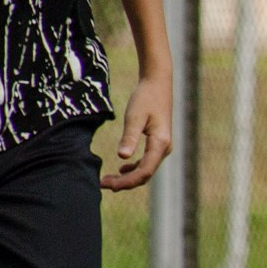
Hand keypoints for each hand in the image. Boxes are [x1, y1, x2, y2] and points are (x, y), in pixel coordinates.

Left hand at [102, 70, 172, 190]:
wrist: (157, 84)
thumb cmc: (145, 98)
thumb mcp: (135, 116)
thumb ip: (130, 137)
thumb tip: (123, 157)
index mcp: (160, 144)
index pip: (144, 171)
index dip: (126, 181)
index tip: (108, 184)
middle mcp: (164, 149)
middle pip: (145, 175)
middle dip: (125, 182)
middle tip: (102, 184)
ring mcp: (162, 147)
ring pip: (146, 170)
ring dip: (128, 177)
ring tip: (108, 180)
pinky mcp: (158, 143)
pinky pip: (147, 163)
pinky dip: (133, 169)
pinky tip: (121, 170)